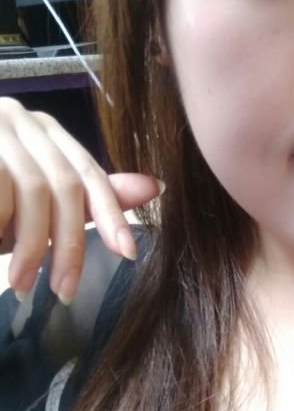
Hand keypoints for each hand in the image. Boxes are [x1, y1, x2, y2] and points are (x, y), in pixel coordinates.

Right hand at [0, 97, 162, 303]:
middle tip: (66, 290)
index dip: (112, 214)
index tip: (128, 254)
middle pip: (67, 185)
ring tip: (22, 283)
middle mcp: (22, 120)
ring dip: (30, 246)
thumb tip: (154, 187)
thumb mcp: (32, 201)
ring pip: (34, 191)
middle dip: (71, 244)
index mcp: (45, 132)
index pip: (90, 174)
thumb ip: (86, 195)